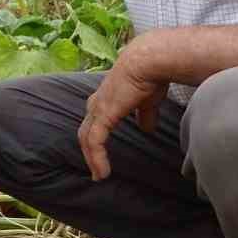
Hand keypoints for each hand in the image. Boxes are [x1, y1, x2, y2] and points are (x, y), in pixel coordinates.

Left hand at [78, 35, 170, 181]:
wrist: (148, 61)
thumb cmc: (150, 76)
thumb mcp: (148, 101)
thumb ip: (145, 115)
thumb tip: (146, 128)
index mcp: (108, 98)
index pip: (96, 121)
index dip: (97, 138)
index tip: (102, 153)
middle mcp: (98, 102)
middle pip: (86, 131)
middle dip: (90, 151)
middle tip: (96, 169)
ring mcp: (98, 108)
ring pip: (87, 138)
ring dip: (91, 158)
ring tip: (98, 175)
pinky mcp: (102, 115)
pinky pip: (94, 141)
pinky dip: (97, 158)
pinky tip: (102, 172)